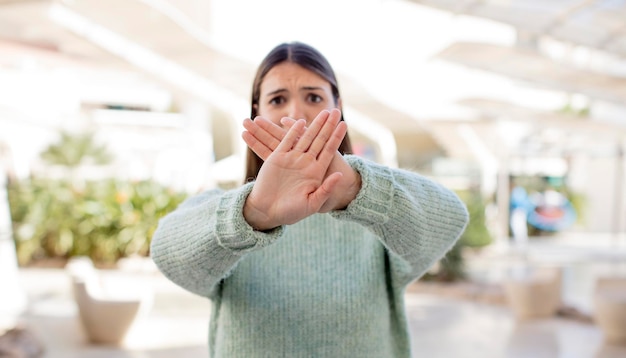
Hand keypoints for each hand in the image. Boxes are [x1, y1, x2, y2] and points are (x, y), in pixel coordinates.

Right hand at [242, 110, 347, 229]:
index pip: (329, 149)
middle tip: (336, 110)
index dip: (336, 137)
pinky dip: (292, 131)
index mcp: (316, 172)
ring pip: (303, 137)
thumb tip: (339, 177)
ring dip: (313, 123)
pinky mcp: (277, 157)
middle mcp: (306, 162)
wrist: (268, 212)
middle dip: (328, 125)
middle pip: (319, 139)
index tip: (344, 124)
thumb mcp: (312, 203)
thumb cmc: (291, 212)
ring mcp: (292, 158)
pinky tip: (300, 121)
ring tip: (323, 111)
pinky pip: (287, 141)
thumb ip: (325, 189)